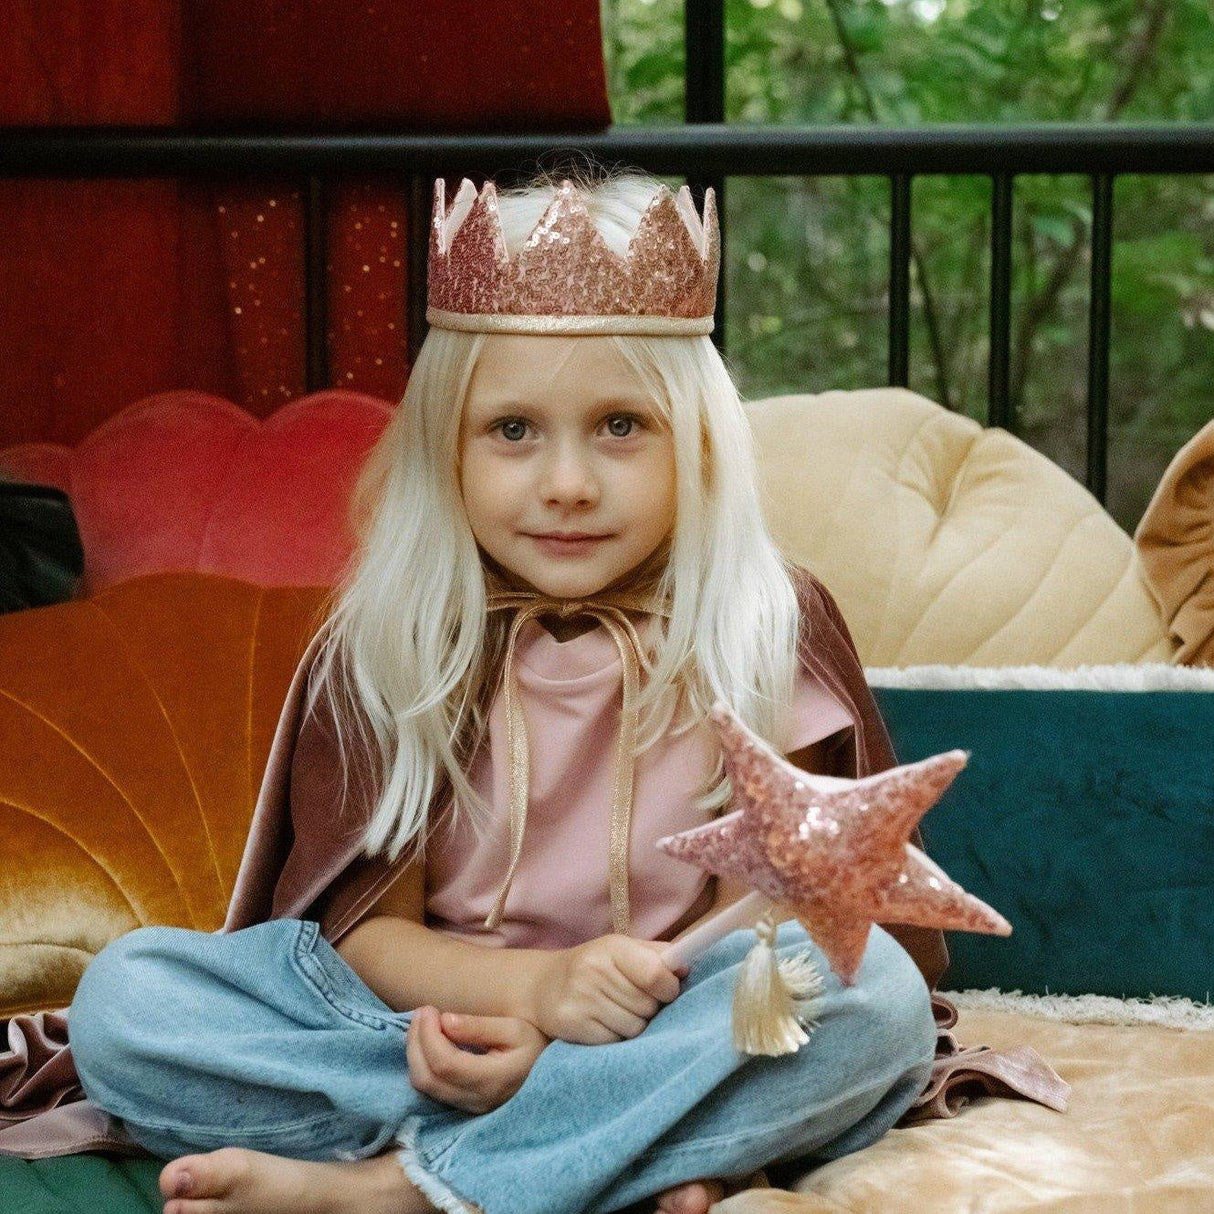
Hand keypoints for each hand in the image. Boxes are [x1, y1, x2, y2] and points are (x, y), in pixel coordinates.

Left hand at [406, 1006, 550, 1114]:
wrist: (549, 1072)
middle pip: (427, 1078)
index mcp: (492, 1079)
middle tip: (423, 1011)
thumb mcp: (514, 1028)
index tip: (430, 1009)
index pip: (444, 1063)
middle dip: (415, 1042)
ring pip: (424, 1086)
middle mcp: (476, 1099)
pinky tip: (429, 1041)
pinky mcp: (463, 1105)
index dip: (428, 1035)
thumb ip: (479, 1027)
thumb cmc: (535, 1045)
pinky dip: (422, 1063)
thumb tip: (444, 1021)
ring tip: (423, 1023)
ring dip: (415, 1053)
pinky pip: (431, 1088)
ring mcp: (469, 1107)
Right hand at [527, 935, 689, 1044]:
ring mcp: (581, 998)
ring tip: (616, 1011)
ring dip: (634, 1025)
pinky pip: (615, 1042)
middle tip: (634, 1001)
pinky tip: (602, 1023)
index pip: (655, 974)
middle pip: (648, 1006)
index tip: (668, 991)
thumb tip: (686, 967)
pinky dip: (615, 1037)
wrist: (543, 986)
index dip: (669, 988)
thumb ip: (657, 955)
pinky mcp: (572, 1024)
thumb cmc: (594, 966)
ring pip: (635, 1028)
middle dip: (650, 1008)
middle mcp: (594, 970)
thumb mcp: (622, 950)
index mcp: (612, 947)